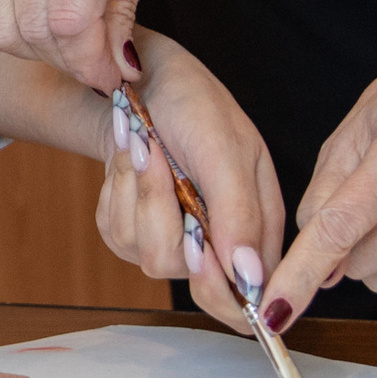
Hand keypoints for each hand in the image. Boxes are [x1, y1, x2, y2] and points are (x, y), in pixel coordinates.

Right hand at [0, 0, 166, 91]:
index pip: (73, 14)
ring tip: (74, 43)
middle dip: (72, 63)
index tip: (115, 75)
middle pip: (35, 28)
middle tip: (100, 64)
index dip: (93, 61)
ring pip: (2, 28)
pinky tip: (45, 25)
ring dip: (41, 55)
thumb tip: (119, 64)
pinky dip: (14, 36)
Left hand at [96, 32, 282, 330]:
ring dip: (139, 192)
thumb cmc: (194, 104)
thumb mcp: (224, 147)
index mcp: (258, 225)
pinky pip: (118, 233)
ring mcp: (174, 238)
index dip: (225, 290)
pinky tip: (130, 157)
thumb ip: (240, 212)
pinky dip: (118, 190)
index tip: (197, 243)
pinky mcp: (132, 230)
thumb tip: (251, 276)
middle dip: (169, 216)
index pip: (251, 297)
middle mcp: (219, 241)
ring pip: (148, 255)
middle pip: (194, 281)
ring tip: (145, 145)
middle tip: (161, 164)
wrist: (141, 80)